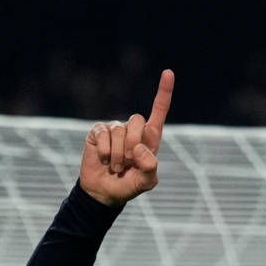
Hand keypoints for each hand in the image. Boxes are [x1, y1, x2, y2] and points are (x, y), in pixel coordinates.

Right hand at [79, 70, 175, 206]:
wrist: (105, 192)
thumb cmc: (129, 185)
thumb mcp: (146, 182)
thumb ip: (150, 167)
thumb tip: (139, 147)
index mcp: (150, 138)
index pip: (159, 111)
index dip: (164, 92)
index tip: (168, 72)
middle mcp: (133, 130)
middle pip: (137, 120)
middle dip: (133, 144)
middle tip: (128, 163)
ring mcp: (114, 130)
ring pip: (119, 131)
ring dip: (118, 154)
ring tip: (116, 166)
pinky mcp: (98, 132)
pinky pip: (103, 134)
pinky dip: (105, 151)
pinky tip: (104, 160)